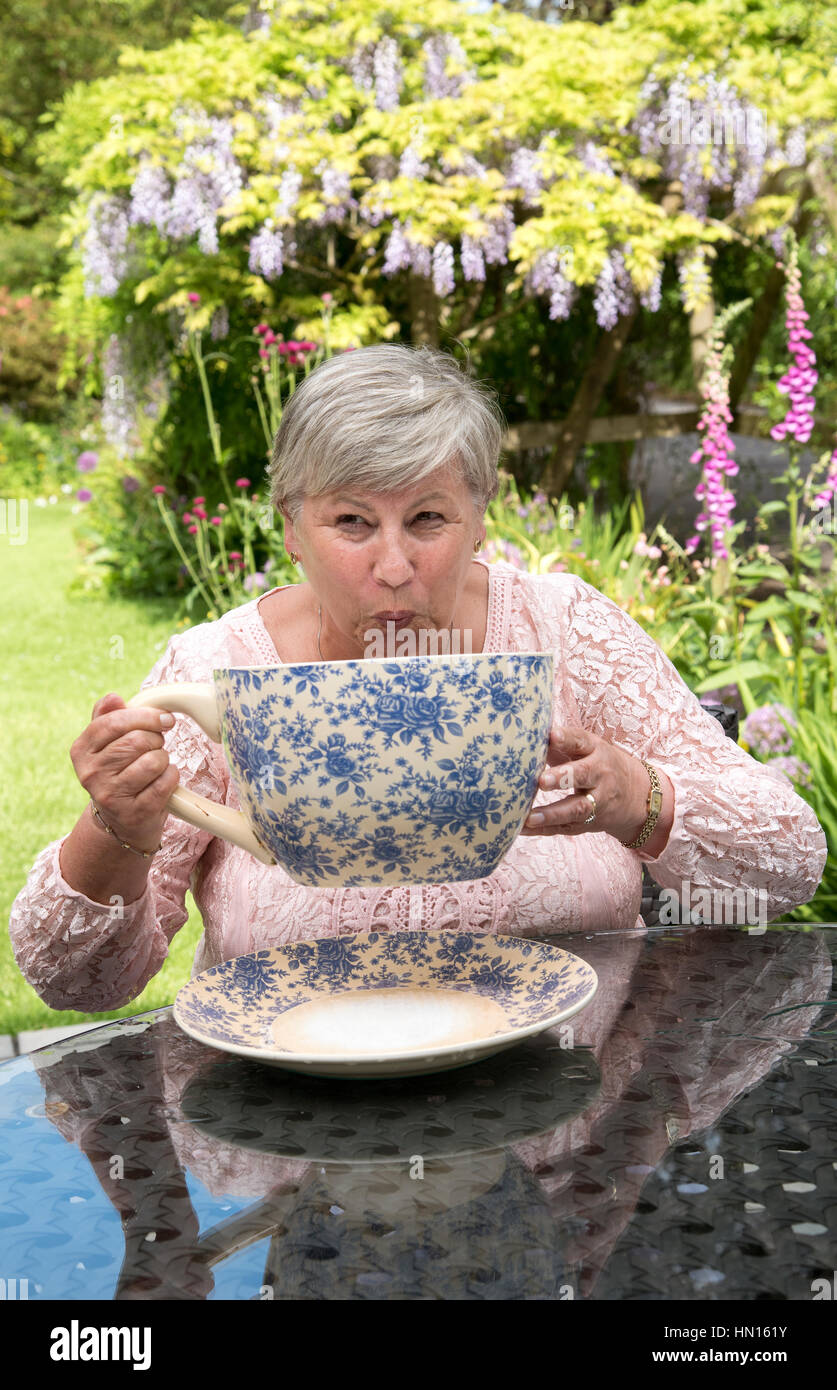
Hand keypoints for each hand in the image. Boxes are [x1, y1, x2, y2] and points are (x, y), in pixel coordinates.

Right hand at [70, 692, 179, 851]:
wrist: (122, 821)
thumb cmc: (118, 772)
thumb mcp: (106, 744)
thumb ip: (108, 717)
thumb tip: (113, 697)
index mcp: (81, 750)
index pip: (113, 722)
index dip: (145, 716)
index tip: (164, 718)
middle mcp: (90, 774)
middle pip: (136, 741)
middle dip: (156, 739)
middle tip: (156, 746)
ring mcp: (110, 796)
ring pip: (153, 760)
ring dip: (163, 758)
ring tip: (156, 765)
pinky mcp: (134, 813)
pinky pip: (165, 781)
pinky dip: (171, 777)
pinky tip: (162, 781)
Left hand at [519, 723, 649, 842]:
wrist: (636, 795)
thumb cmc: (597, 764)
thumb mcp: (587, 748)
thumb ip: (561, 742)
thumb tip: (528, 734)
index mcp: (596, 751)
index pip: (581, 742)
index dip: (566, 738)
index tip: (551, 736)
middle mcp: (599, 776)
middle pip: (583, 775)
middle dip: (562, 778)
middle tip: (541, 781)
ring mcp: (597, 802)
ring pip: (577, 809)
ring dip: (553, 814)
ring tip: (530, 817)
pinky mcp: (589, 823)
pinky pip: (566, 827)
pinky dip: (545, 829)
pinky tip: (523, 828)